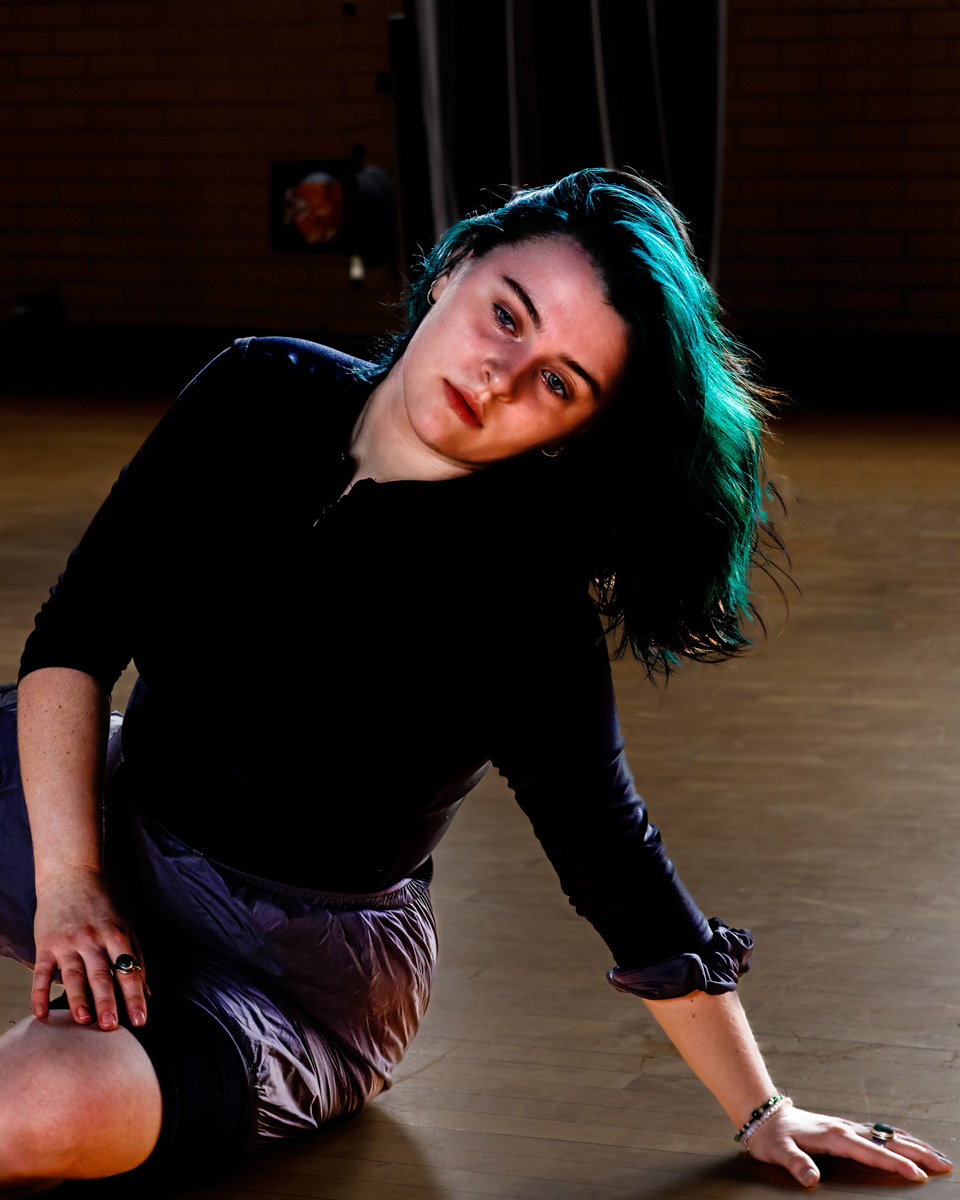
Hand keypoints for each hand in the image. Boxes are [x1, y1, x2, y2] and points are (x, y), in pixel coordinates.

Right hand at [32, 867, 147, 1030]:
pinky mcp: (46, 945)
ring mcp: (68, 942)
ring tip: (84, 1021)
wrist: (71, 877)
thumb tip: (148, 992)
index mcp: (116, 936)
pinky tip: (42, 1013)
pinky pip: (42, 973)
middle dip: (107, 1001)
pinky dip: (40, 993)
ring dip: (78, 999)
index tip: (140, 1020)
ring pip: (74, 975)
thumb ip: (137, 959)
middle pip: (101, 975)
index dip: (135, 996)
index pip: (128, 970)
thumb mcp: (126, 927)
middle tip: (111, 1027)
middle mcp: (93, 939)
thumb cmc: (103, 906)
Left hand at [743, 1104, 952, 1186]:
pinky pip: (878, 1133)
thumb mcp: (779, 1151)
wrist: (764, 1115)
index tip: (916, 1176)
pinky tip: (907, 1144)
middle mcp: (845, 1128)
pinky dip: (898, 1139)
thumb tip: (812, 1179)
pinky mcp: (844, 1129)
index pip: (871, 1153)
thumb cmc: (772, 1136)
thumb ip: (796, 1164)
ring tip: (937, 1156)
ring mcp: (846, 1127)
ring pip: (887, 1136)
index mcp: (834, 1136)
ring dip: (913, 1145)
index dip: (894, 1165)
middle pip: (888, 1142)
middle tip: (944, 1165)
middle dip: (917, 1154)